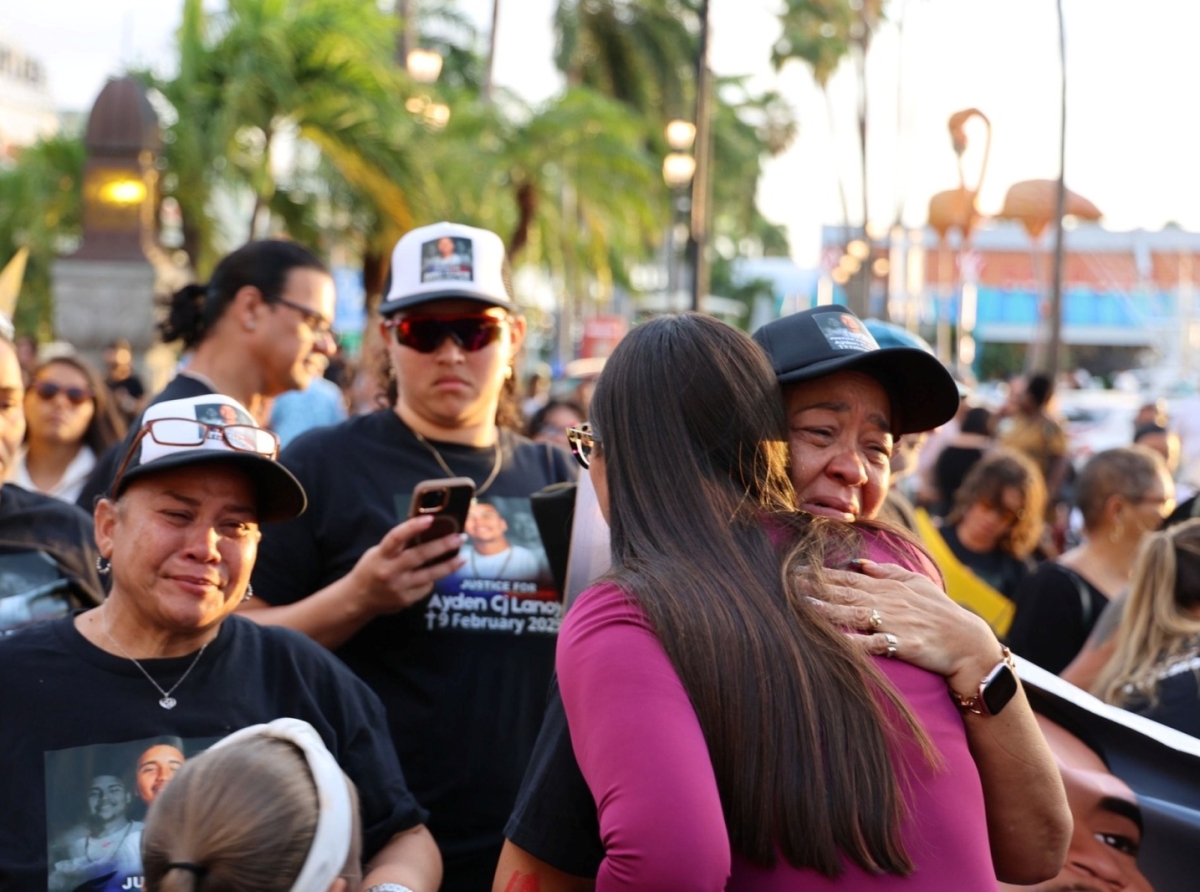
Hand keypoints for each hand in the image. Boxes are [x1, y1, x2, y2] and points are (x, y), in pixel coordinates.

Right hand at [350, 515, 465, 617]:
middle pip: (419, 556)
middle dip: (442, 546)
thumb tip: (426, 530)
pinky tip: (438, 574)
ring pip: (430, 575)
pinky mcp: (406, 600)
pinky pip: (425, 587)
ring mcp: (399, 587)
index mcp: (381, 555)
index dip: (413, 527)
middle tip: (460, 538)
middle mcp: (390, 571)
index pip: (397, 537)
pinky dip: (433, 579)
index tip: (430, 518)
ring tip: (462, 557)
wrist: (358, 599)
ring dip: (449, 566)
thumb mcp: (378, 553)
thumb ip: (398, 545)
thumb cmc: (372, 569)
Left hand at [810, 559, 1001, 691]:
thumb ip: (885, 571)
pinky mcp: (902, 644)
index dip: (822, 574)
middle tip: (789, 584)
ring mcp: (894, 623)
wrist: (967, 643)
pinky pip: (873, 644)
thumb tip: (857, 561)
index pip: (849, 578)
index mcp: (888, 587)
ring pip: (855, 615)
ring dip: (829, 611)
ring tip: (805, 607)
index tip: (797, 569)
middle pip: (846, 593)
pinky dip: (855, 642)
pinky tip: (836, 641)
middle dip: (817, 588)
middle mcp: (888, 601)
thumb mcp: (916, 583)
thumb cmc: (940, 612)